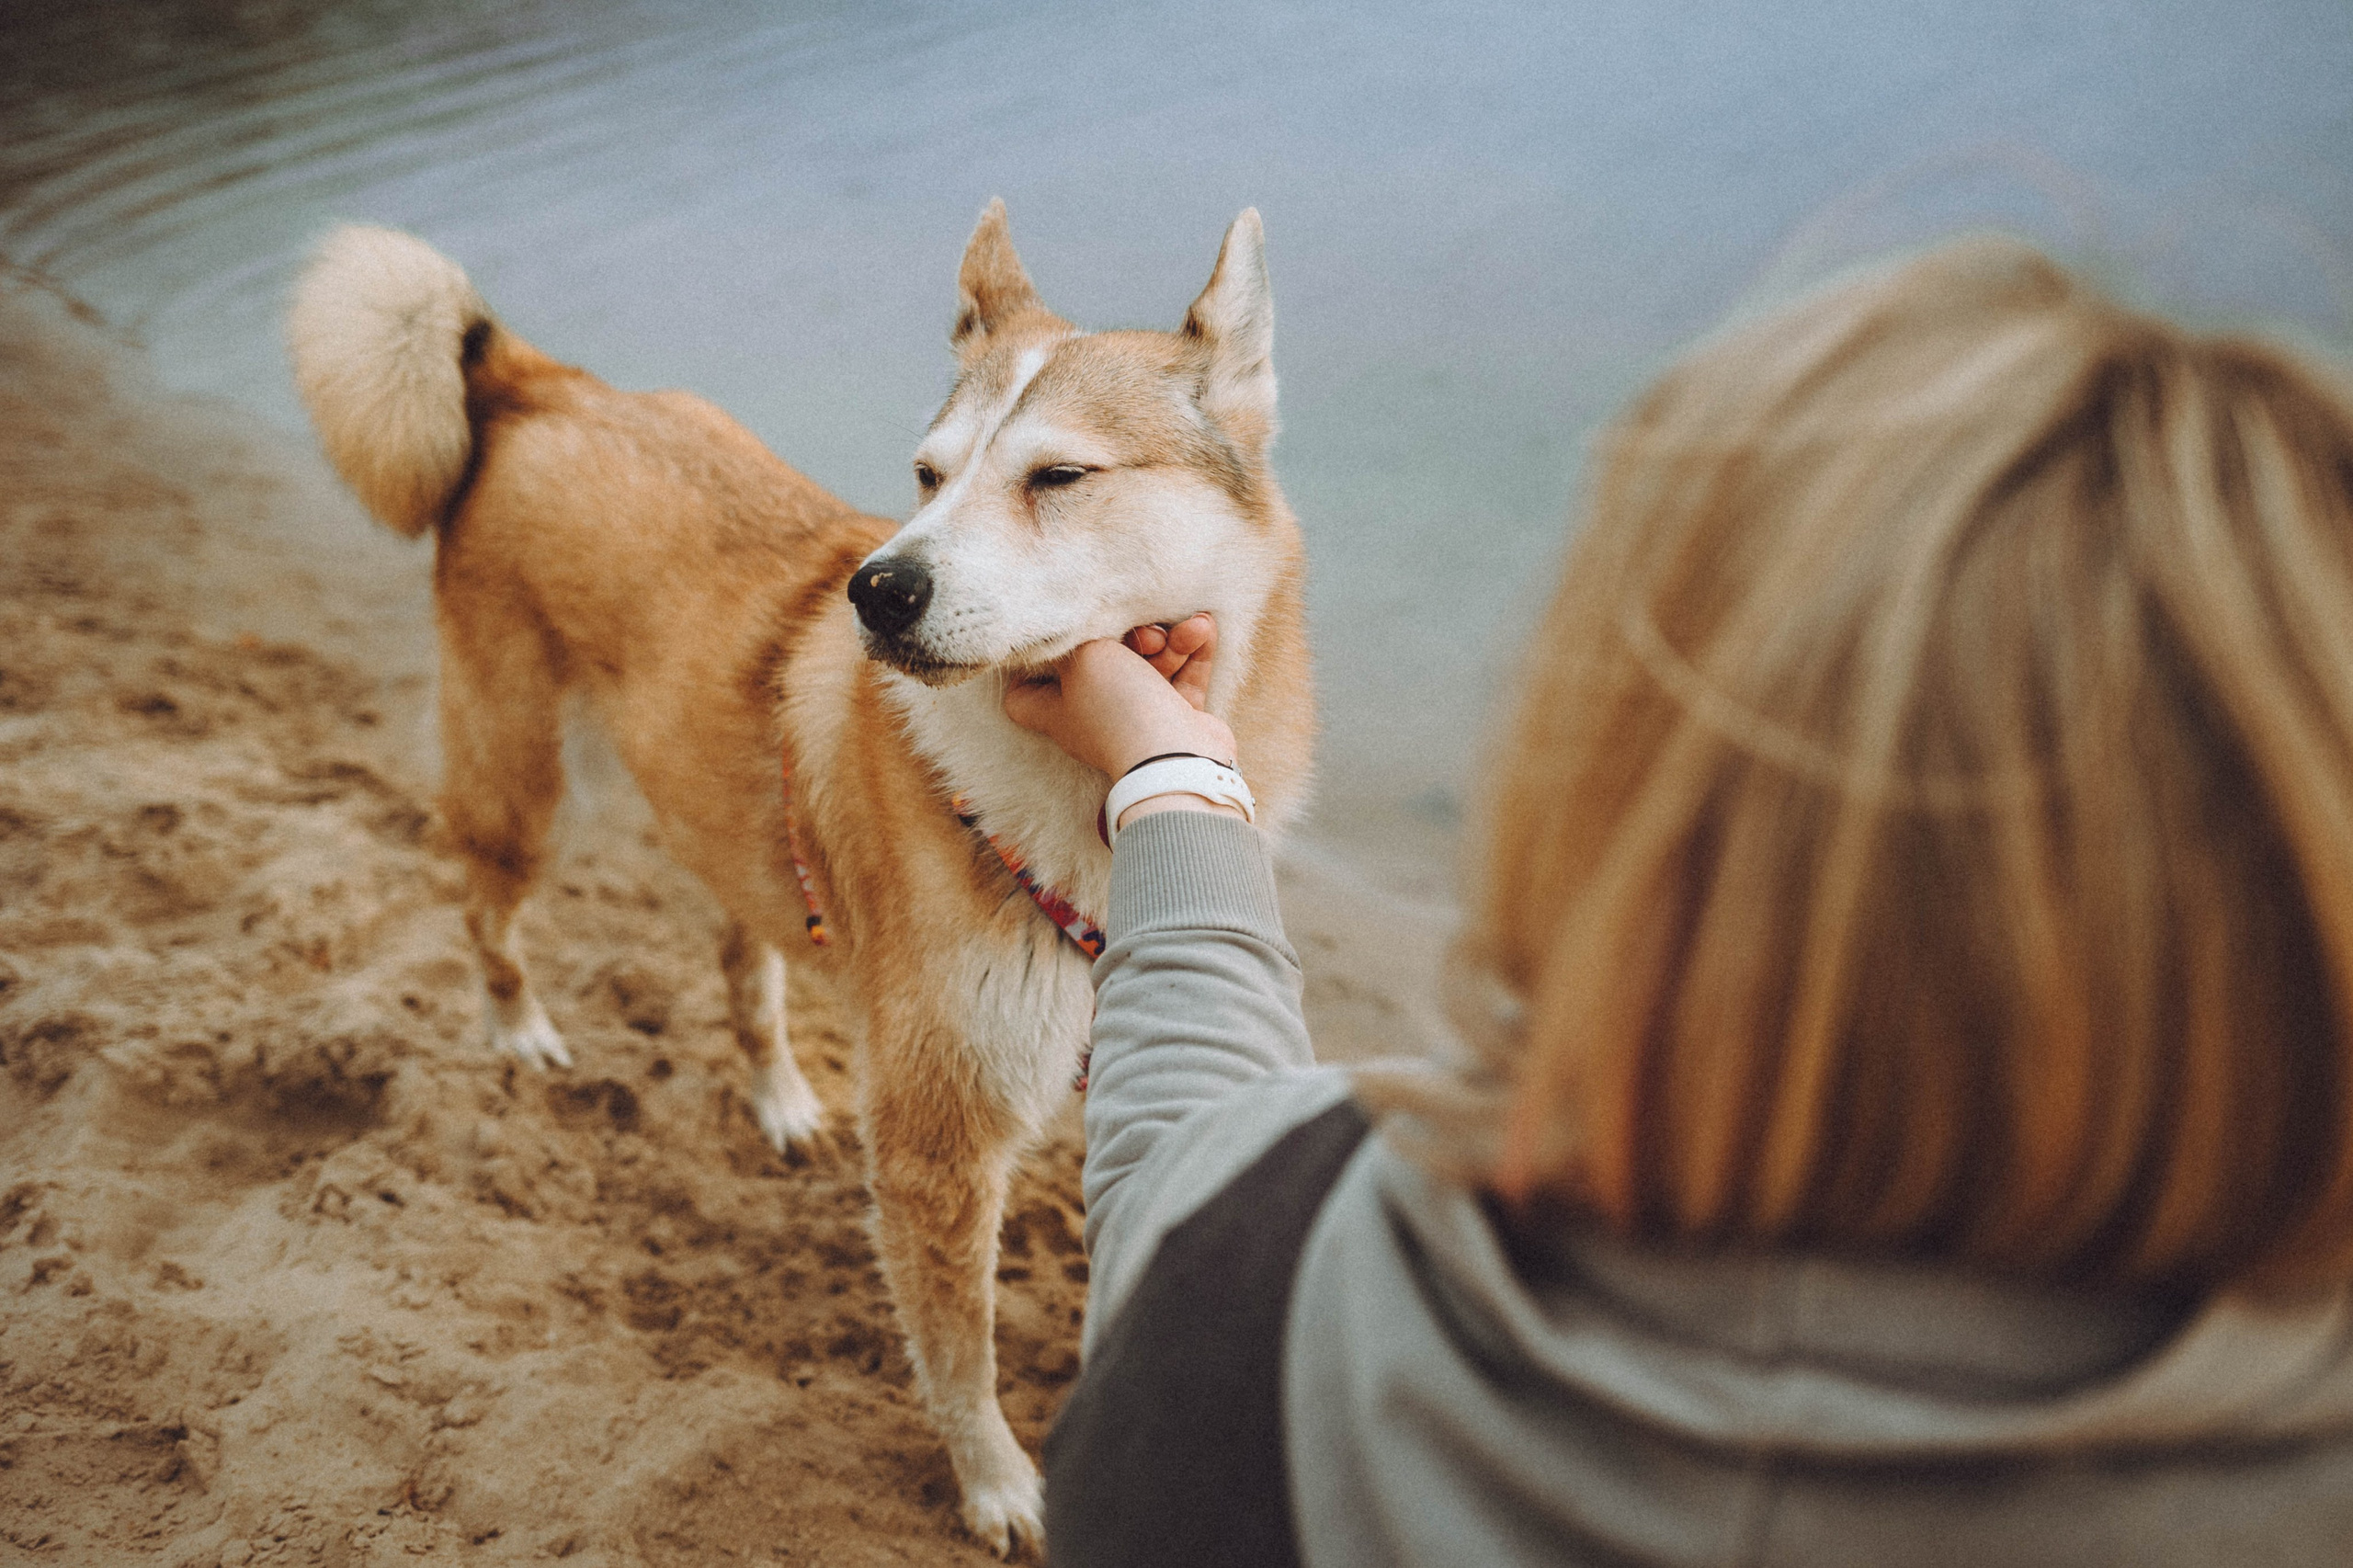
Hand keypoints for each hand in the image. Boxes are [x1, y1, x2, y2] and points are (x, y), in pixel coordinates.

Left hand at [1002, 613, 1236, 780]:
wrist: (1177, 759)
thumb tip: (1075, 622)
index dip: (1029, 671)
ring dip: (1172, 641)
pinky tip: (1204, 626)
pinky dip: (1193, 652)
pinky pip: (1183, 676)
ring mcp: (1137, 717)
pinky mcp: (1176, 717)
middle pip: (1102, 665)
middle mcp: (1093, 714)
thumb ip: (1079, 634)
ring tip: (1191, 628)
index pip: (1024, 697)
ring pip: (1150, 665)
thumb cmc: (1119, 707)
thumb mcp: (1085, 657)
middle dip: (1130, 639)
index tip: (1048, 644)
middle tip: (1146, 634)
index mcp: (1057, 709)